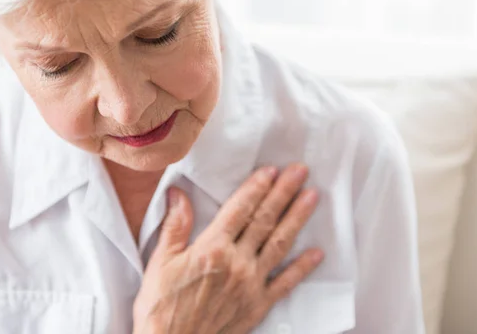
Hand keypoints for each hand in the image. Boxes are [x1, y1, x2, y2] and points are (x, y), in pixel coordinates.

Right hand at [133, 164, 323, 333]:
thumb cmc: (161, 306)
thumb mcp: (160, 262)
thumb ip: (174, 225)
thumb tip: (178, 194)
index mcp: (212, 248)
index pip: (240, 209)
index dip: (257, 187)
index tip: (272, 170)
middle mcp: (236, 262)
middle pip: (264, 220)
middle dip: (283, 192)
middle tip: (300, 171)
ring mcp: (251, 284)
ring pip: (279, 244)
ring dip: (297, 218)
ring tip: (312, 197)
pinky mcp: (258, 305)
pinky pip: (285, 283)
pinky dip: (302, 267)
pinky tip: (316, 253)